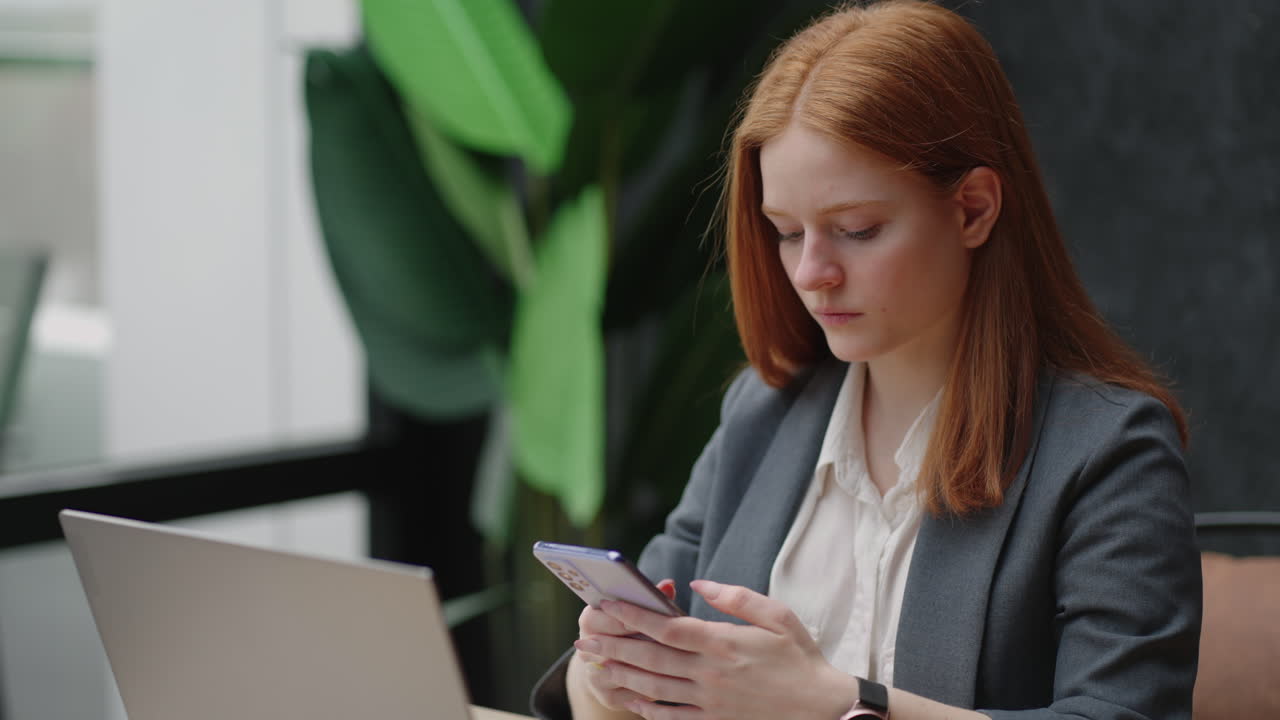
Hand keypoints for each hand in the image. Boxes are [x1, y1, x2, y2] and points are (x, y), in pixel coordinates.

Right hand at [574, 578, 678, 710]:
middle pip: (613, 646)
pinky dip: (651, 687)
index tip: (652, 617)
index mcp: (589, 620)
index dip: (629, 618)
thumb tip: (668, 585)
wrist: (611, 664)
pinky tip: (670, 680)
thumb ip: (650, 598)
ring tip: (672, 661)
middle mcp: (586, 648)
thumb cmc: (630, 629)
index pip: (603, 617)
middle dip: (642, 643)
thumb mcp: (636, 611)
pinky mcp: (608, 697)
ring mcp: (594, 675)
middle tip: (667, 641)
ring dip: (648, 668)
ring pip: (623, 672)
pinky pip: (632, 693)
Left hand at [574, 580, 854, 719]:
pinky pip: (670, 716)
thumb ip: (735, 597)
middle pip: (650, 660)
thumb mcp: (777, 616)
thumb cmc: (800, 658)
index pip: (668, 629)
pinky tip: (627, 697)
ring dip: (620, 676)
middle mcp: (711, 674)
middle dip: (613, 646)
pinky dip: (644, 707)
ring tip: (595, 664)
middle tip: (585, 637)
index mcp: (724, 644)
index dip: (633, 617)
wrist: (821, 709)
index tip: (608, 606)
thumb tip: (698, 583)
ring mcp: (709, 701)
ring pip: (653, 689)